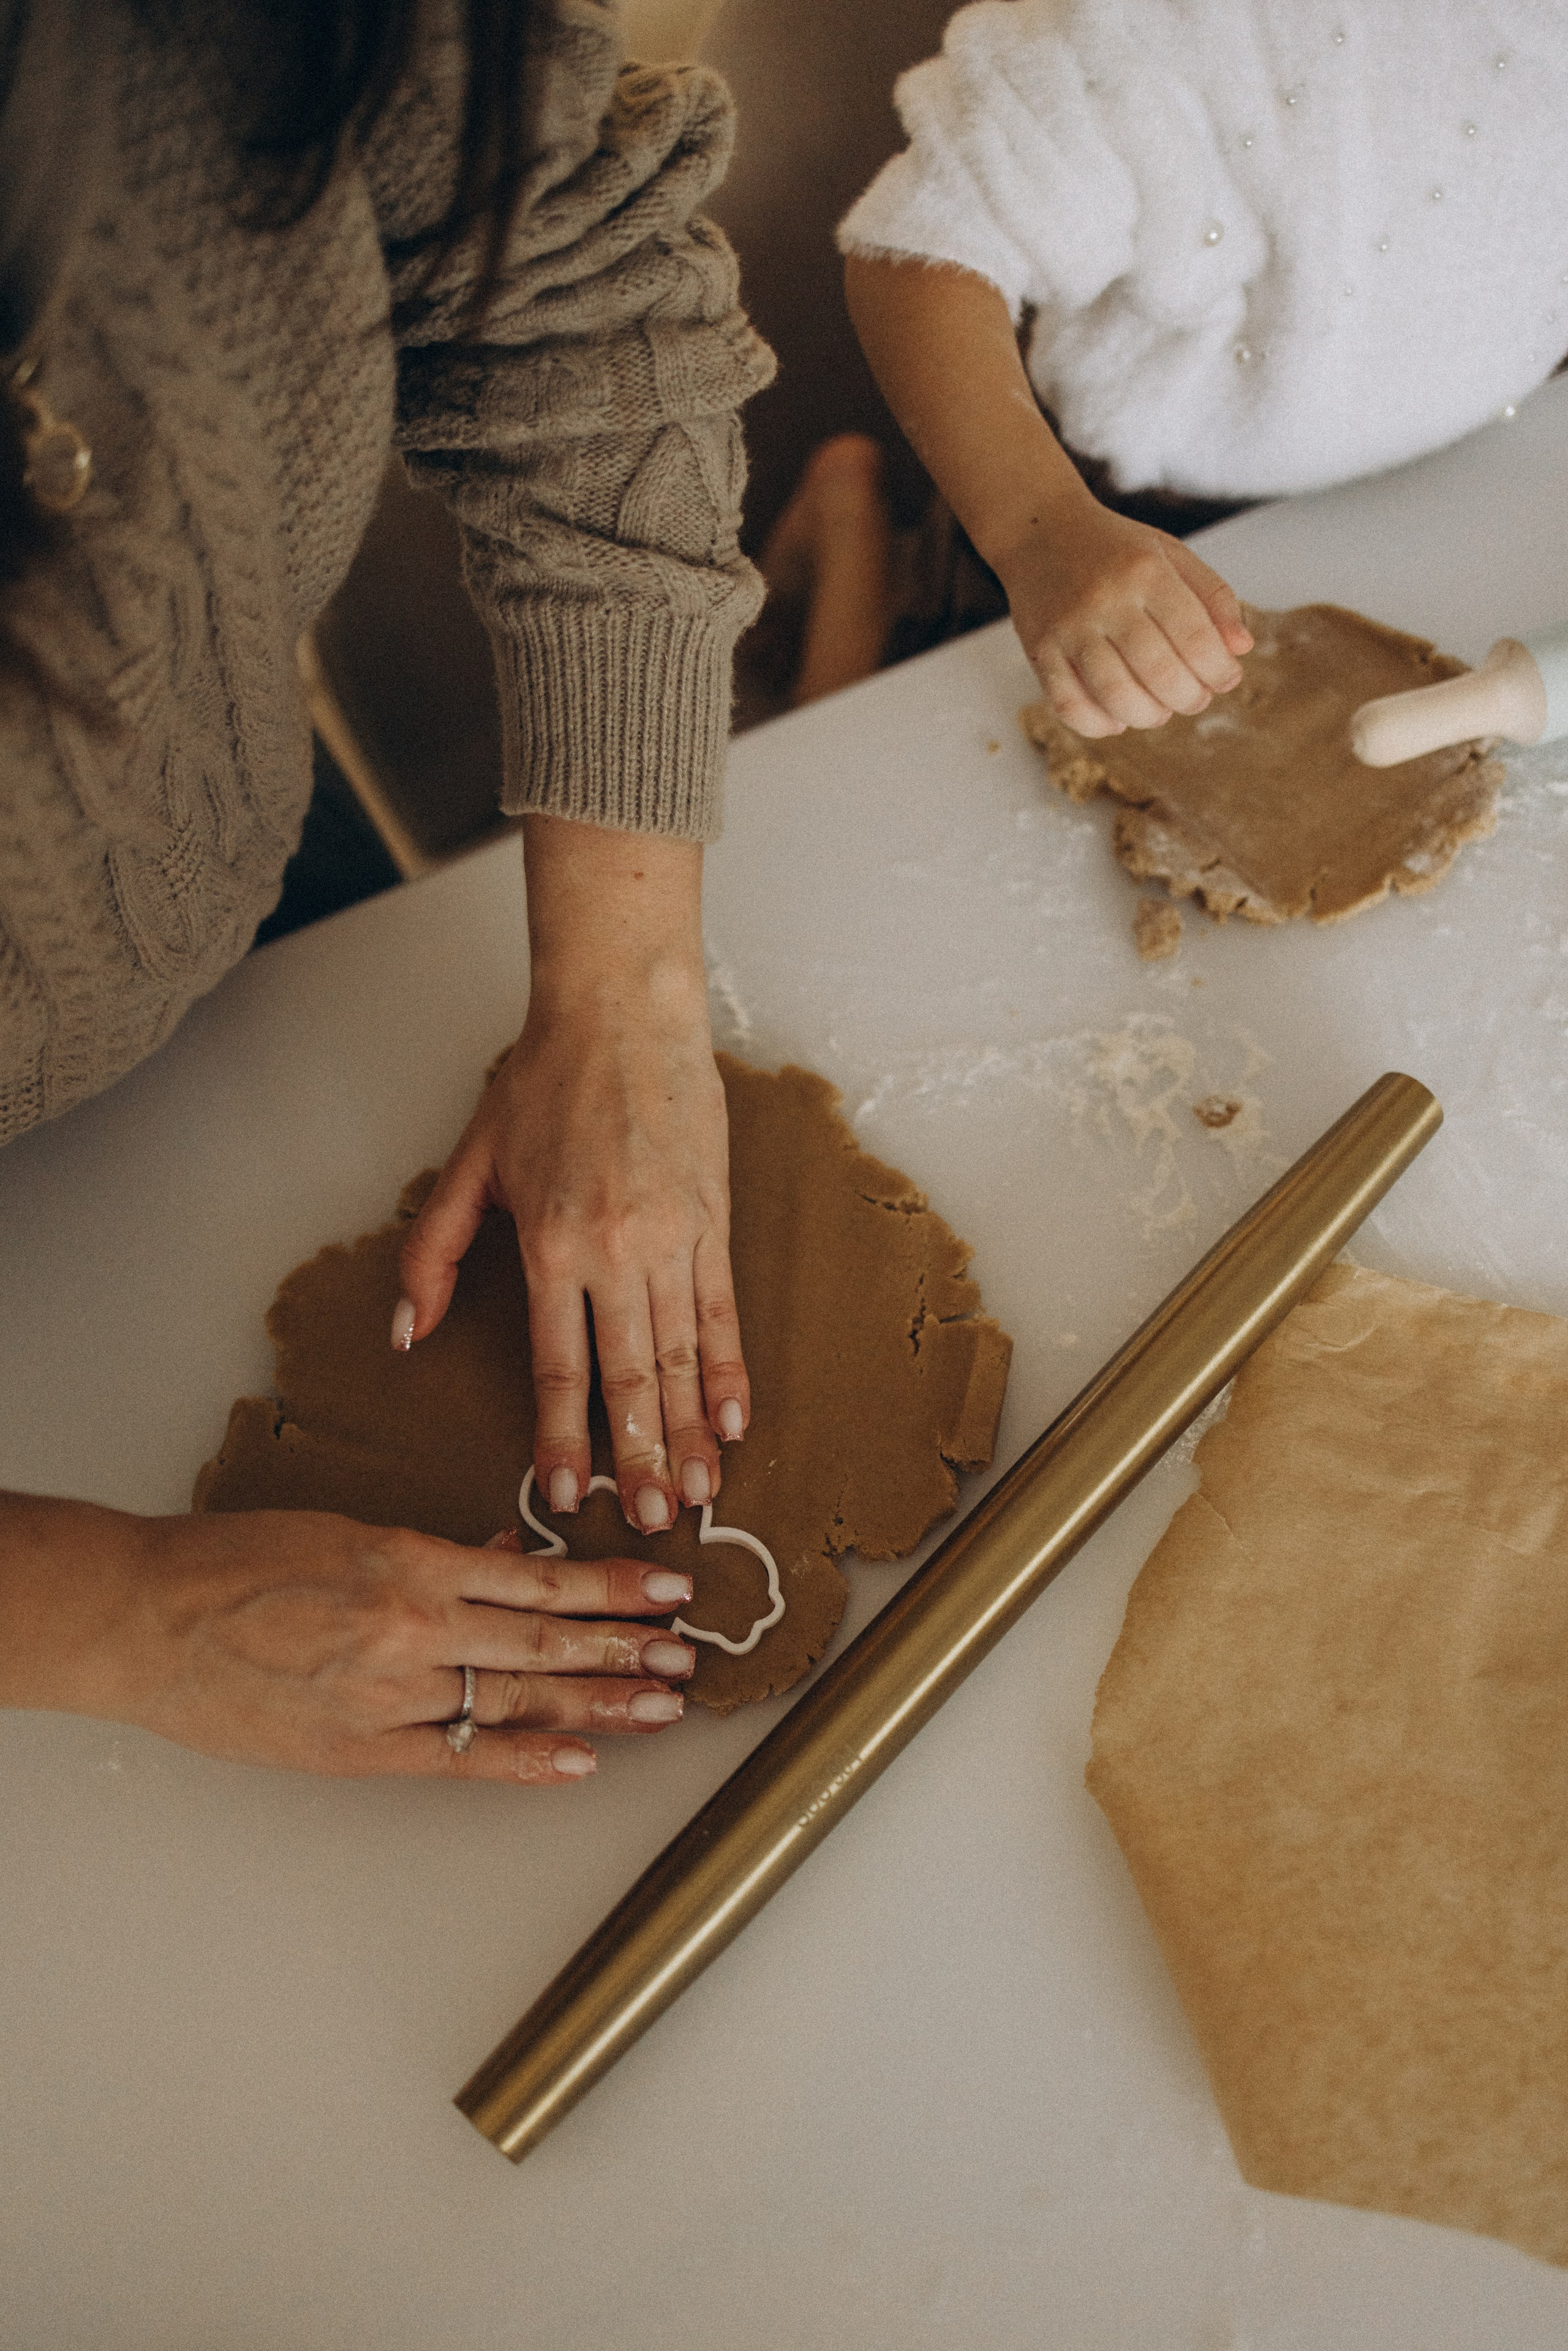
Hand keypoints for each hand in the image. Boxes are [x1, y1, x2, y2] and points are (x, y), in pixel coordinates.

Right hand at [0, 1492, 697, 1780]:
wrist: (151, 1619)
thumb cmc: (240, 1563)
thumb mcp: (350, 1532)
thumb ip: (441, 1553)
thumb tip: (514, 1557)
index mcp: (413, 1562)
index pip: (542, 1578)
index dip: (615, 1585)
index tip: (671, 1588)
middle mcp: (414, 1627)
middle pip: (548, 1639)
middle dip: (628, 1649)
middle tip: (689, 1654)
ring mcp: (391, 1695)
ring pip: (519, 1697)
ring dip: (599, 1701)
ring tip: (664, 1703)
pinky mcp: (363, 1751)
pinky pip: (463, 1760)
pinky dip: (527, 1760)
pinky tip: (583, 1762)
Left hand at [396, 817, 749, 1536]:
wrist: (622, 1012)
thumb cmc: (543, 1080)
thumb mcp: (470, 1164)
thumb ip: (434, 1252)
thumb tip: (409, 1331)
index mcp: (552, 1245)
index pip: (560, 1366)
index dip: (563, 1437)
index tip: (564, 1492)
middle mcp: (617, 1253)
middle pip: (632, 1377)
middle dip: (640, 1458)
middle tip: (647, 1522)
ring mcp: (674, 1239)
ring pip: (686, 1356)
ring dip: (693, 1430)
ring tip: (700, 1490)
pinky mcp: (714, 1221)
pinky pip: (725, 1311)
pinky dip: (732, 1369)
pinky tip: (737, 1418)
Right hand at [997, 504, 1252, 738]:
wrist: (1038, 530)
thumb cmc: (1114, 549)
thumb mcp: (1170, 554)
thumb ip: (1212, 596)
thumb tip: (1241, 649)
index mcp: (1146, 571)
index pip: (1194, 637)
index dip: (1218, 670)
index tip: (1226, 679)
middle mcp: (1106, 600)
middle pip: (1158, 672)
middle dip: (1188, 698)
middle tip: (1195, 699)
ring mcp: (1069, 628)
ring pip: (1115, 695)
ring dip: (1148, 717)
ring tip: (1160, 711)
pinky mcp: (1040, 650)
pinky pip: (1068, 705)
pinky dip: (1098, 725)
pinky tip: (1117, 720)